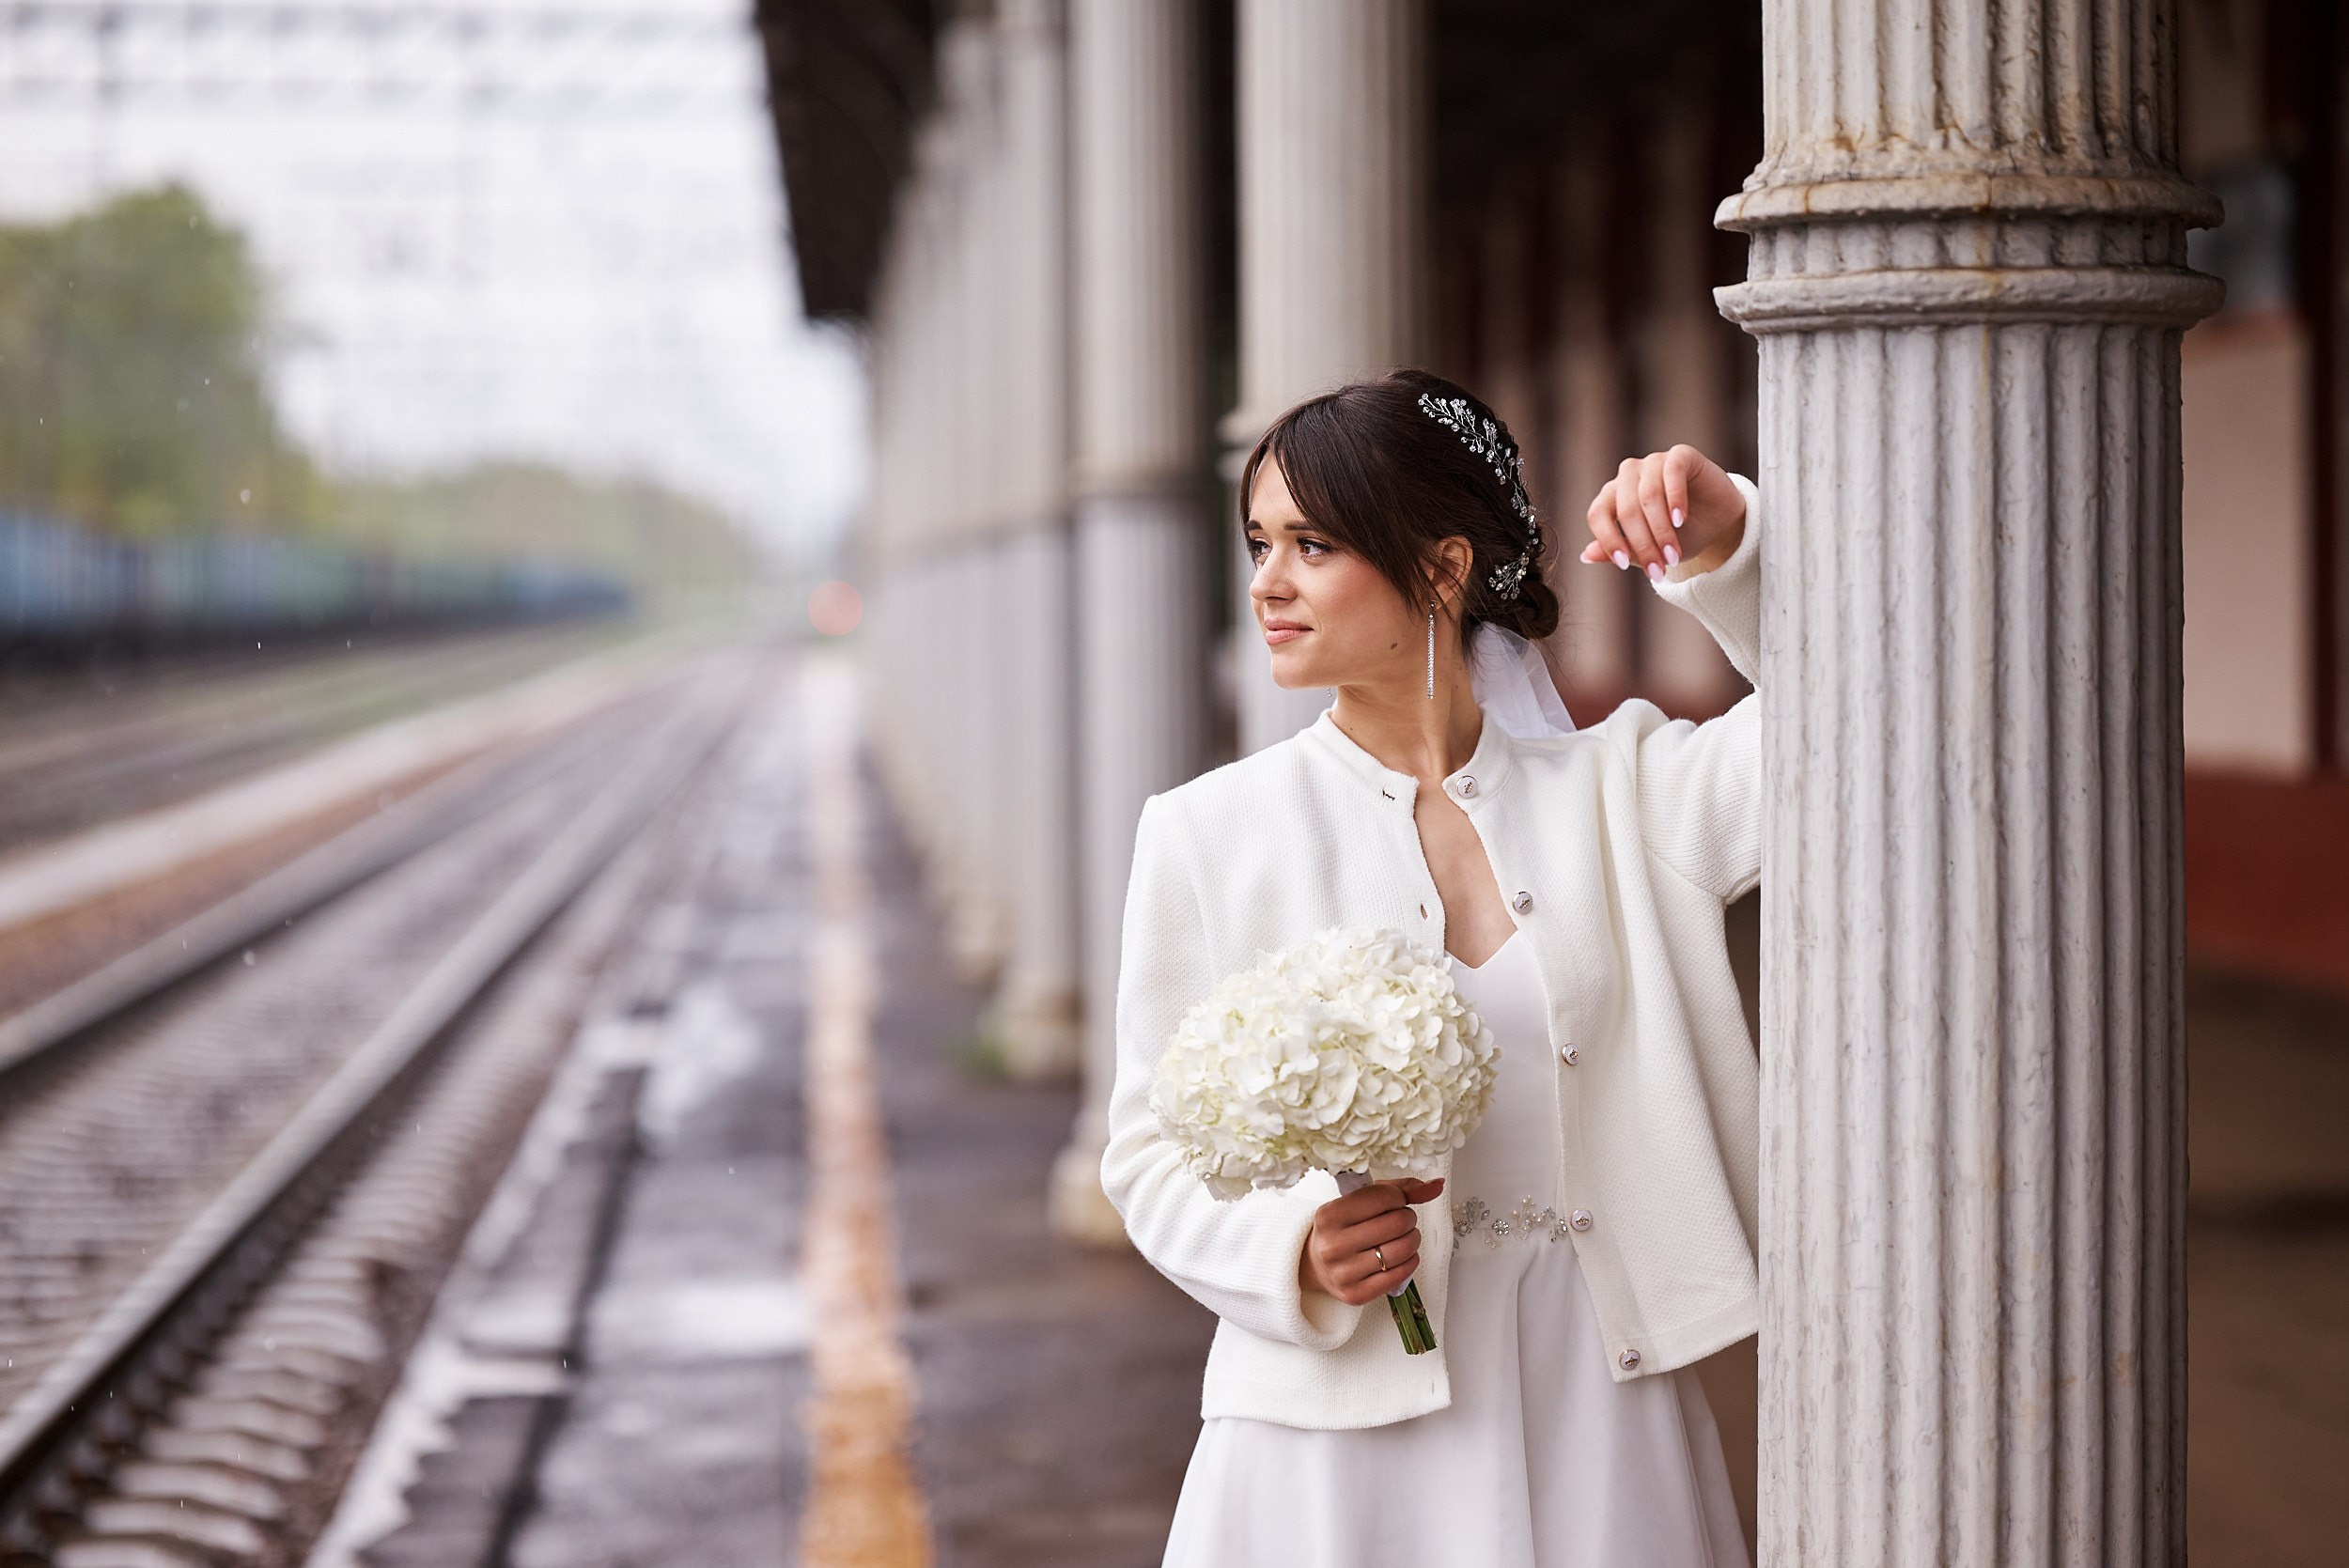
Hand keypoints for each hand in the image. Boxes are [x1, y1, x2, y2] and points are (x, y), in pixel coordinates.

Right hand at [1297, 1176, 1444, 1305]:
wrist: (1316, 1264)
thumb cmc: (1344, 1227)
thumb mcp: (1361, 1201)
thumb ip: (1400, 1189)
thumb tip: (1437, 1185)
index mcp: (1329, 1215)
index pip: (1384, 1197)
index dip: (1399, 1197)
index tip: (1395, 1201)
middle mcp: (1333, 1245)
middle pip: (1397, 1224)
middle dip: (1408, 1219)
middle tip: (1402, 1220)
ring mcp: (1343, 1272)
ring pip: (1402, 1250)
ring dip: (1413, 1240)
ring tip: (1404, 1237)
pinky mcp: (1355, 1294)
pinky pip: (1400, 1275)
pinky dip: (1410, 1262)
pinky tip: (1402, 1256)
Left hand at [1579, 444, 1745, 583]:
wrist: (1718, 526)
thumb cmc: (1679, 537)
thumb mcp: (1648, 551)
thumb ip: (1618, 551)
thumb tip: (1585, 555)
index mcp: (1613, 496)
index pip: (1598, 514)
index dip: (1608, 540)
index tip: (1624, 564)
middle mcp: (1628, 475)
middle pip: (1626, 509)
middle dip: (1643, 543)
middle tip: (1659, 568)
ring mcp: (1653, 462)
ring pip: (1648, 495)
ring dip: (1661, 529)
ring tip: (1673, 554)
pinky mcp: (1681, 455)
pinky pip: (1672, 472)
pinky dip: (1675, 498)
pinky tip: (1680, 520)